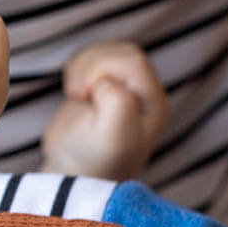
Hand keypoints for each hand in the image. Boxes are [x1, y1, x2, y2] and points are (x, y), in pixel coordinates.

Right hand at [41, 42, 167, 180]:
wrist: (73, 174)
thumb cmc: (94, 160)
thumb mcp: (114, 137)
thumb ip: (119, 103)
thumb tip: (107, 82)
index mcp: (154, 103)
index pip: (133, 61)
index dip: (104, 69)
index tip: (87, 96)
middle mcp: (146, 94)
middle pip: (121, 52)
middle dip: (92, 66)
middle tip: (78, 95)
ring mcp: (126, 89)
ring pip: (106, 51)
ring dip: (83, 67)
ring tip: (77, 96)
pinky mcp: (104, 86)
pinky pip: (92, 58)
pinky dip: (77, 69)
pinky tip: (76, 93)